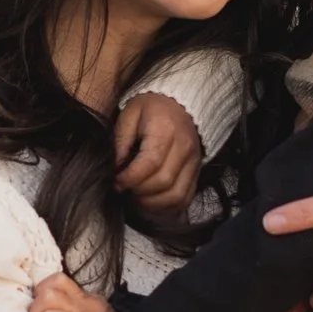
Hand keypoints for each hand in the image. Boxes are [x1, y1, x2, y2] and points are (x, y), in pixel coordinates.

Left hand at [115, 93, 202, 215]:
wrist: (180, 104)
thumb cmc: (150, 109)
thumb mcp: (129, 115)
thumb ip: (120, 141)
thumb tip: (115, 169)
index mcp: (166, 129)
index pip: (150, 163)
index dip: (130, 178)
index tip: (116, 181)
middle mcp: (184, 147)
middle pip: (163, 182)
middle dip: (138, 192)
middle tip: (123, 190)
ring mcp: (194, 162)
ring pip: (176, 195)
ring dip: (152, 203)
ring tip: (136, 197)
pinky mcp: (197, 172)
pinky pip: (185, 199)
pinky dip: (167, 207)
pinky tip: (151, 202)